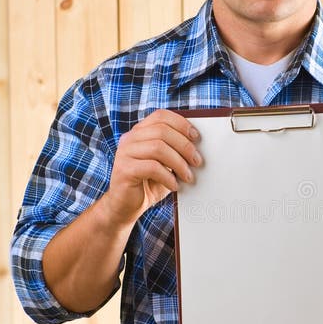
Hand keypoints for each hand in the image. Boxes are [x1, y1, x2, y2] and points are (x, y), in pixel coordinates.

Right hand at [104, 109, 201, 225]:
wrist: (126, 207)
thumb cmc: (149, 184)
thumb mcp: (165, 165)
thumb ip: (175, 152)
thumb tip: (198, 148)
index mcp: (139, 132)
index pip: (160, 116)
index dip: (181, 124)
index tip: (196, 137)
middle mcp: (129, 139)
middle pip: (161, 131)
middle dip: (184, 146)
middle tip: (197, 161)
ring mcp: (124, 153)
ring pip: (157, 148)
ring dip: (178, 162)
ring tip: (188, 176)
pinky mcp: (124, 170)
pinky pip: (151, 167)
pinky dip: (168, 177)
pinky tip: (174, 186)